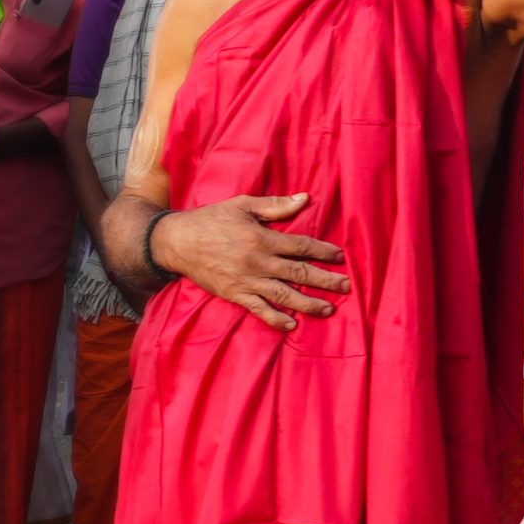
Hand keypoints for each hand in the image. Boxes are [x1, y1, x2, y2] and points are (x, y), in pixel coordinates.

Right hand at [154, 192, 348, 334]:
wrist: (177, 241)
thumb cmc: (210, 219)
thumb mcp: (242, 205)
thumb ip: (275, 205)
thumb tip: (304, 199)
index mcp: (262, 238)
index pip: (301, 246)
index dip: (322, 251)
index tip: (339, 257)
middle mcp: (258, 262)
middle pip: (299, 273)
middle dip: (325, 280)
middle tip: (346, 286)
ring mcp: (247, 280)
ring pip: (285, 295)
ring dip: (309, 303)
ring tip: (329, 309)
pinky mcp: (235, 294)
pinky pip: (259, 309)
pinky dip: (276, 318)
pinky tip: (291, 325)